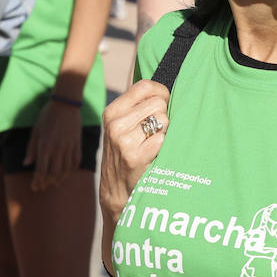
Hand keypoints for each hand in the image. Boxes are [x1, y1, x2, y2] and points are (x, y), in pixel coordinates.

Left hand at [25, 98, 81, 191]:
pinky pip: (76, 162)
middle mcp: (58, 149)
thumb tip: (26, 164)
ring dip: (59, 179)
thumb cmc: (47, 115)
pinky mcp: (77, 144)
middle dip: (47, 183)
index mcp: (45, 146)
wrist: (66, 103)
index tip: (34, 188)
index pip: (41, 170)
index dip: (37, 181)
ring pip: (65, 170)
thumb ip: (31, 149)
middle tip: (42, 188)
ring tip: (54, 183)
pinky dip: (71, 170)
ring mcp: (69, 147)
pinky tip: (66, 173)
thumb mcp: (35, 131)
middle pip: (53, 173)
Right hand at [99, 79, 169, 216]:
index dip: (161, 93)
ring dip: (164, 132)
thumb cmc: (125, 152)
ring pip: (163, 120)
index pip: (145, 86)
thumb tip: (164, 87)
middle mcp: (115, 124)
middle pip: (158, 103)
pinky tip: (153, 155)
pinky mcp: (134, 157)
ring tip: (152, 144)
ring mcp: (123, 140)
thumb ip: (137, 105)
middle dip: (163, 116)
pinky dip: (163, 147)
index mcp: (112, 111)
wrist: (116, 190)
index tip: (163, 104)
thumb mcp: (121, 125)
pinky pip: (163, 139)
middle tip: (155, 132)